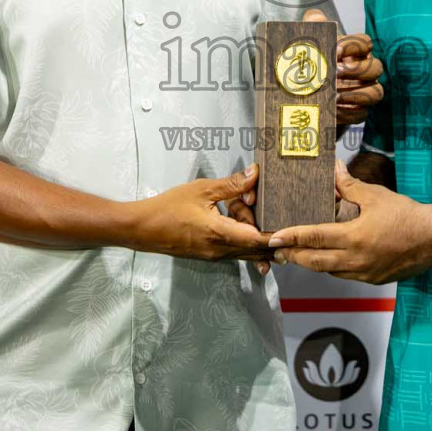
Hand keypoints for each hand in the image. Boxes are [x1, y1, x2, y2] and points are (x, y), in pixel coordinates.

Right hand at [130, 165, 271, 263]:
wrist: (142, 228)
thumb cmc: (168, 207)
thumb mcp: (202, 190)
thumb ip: (231, 184)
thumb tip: (254, 174)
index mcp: (220, 234)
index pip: (258, 240)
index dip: (275, 236)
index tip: (289, 230)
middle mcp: (220, 251)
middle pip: (256, 248)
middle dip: (263, 228)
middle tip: (250, 204)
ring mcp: (214, 256)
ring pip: (246, 250)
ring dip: (251, 232)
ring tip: (238, 207)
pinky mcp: (209, 256)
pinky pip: (234, 250)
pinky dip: (240, 237)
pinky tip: (232, 217)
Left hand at [267, 162, 431, 284]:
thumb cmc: (407, 216)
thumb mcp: (376, 196)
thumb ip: (349, 186)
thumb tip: (334, 169)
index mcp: (354, 237)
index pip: (313, 238)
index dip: (291, 237)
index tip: (273, 238)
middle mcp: (356, 260)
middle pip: (314, 261)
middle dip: (292, 256)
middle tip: (276, 251)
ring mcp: (364, 273)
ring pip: (327, 271)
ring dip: (310, 263)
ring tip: (296, 254)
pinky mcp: (372, 279)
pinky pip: (344, 275)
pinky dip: (331, 267)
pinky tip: (328, 259)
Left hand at [301, 8, 383, 125]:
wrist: (302, 91)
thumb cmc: (310, 61)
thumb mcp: (308, 41)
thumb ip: (312, 25)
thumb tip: (315, 18)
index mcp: (355, 50)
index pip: (366, 43)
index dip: (354, 45)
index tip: (335, 50)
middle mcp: (365, 70)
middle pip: (377, 68)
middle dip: (357, 72)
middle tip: (335, 74)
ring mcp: (364, 91)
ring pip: (377, 93)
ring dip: (358, 95)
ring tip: (335, 97)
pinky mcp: (358, 110)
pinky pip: (363, 113)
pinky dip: (349, 113)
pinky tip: (332, 111)